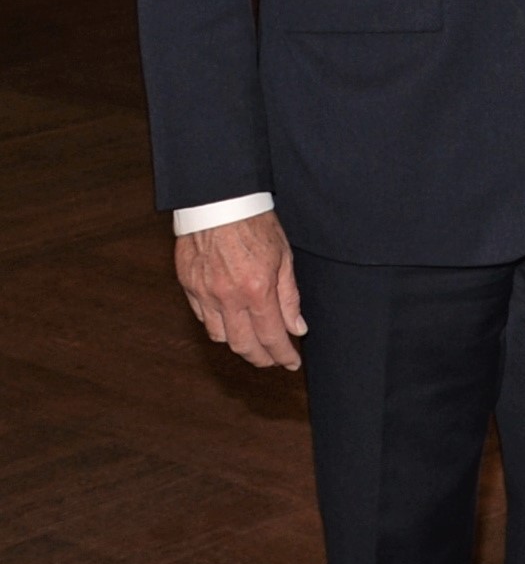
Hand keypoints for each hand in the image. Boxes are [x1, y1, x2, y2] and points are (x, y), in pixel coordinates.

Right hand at [175, 210, 305, 369]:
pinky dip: (219, 326)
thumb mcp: (284, 257)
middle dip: (261, 359)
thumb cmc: (255, 223)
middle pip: (243, 346)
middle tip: (274, 360)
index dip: (283, 355)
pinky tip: (232, 322)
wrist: (219, 201)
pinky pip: (203, 318)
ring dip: (239, 344)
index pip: (272, 336)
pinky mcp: (188, 286)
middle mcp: (228, 297)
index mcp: (256, 290)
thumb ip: (289, 297)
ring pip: (220, 336)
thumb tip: (297, 328)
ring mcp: (204, 294)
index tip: (291, 363)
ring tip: (255, 343)